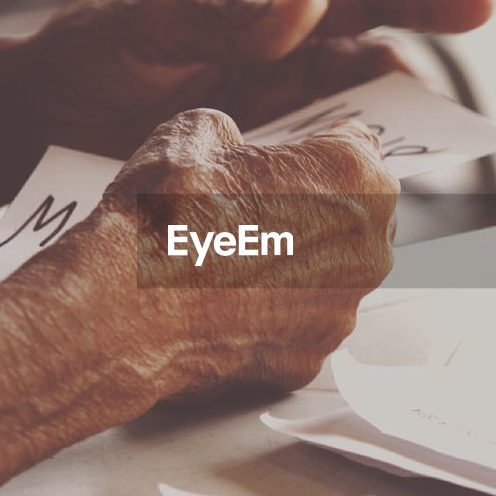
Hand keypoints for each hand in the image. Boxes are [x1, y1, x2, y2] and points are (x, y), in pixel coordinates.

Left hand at [5, 0, 494, 157]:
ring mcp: (274, 117)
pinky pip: (311, 180)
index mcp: (267, 0)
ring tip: (388, 185)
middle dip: (409, 100)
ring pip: (349, 134)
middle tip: (439, 130)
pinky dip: (330, 197)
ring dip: (373, 158)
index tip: (482, 4)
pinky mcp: (257, 170)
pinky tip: (339, 218)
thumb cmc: (85, 55)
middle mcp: (284, 57)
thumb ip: (223, 18)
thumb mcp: (147, 24)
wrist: (30, 127)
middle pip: (371, 73)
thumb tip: (306, 11)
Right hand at [14, 107, 397, 406]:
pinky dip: (265, 320)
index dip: (310, 152)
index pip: (356, 148)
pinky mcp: (306, 362)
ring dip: (289, 271)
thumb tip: (227, 148)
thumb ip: (234, 138)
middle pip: (351, 222)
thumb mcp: (194, 133)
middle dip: (310, 215)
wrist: (127, 306)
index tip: (283, 163)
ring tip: (225, 264)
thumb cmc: (166, 215)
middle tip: (248, 214)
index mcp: (356, 179)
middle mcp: (368, 251)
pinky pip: (293, 330)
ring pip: (325, 281)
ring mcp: (340, 314)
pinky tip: (219, 307)